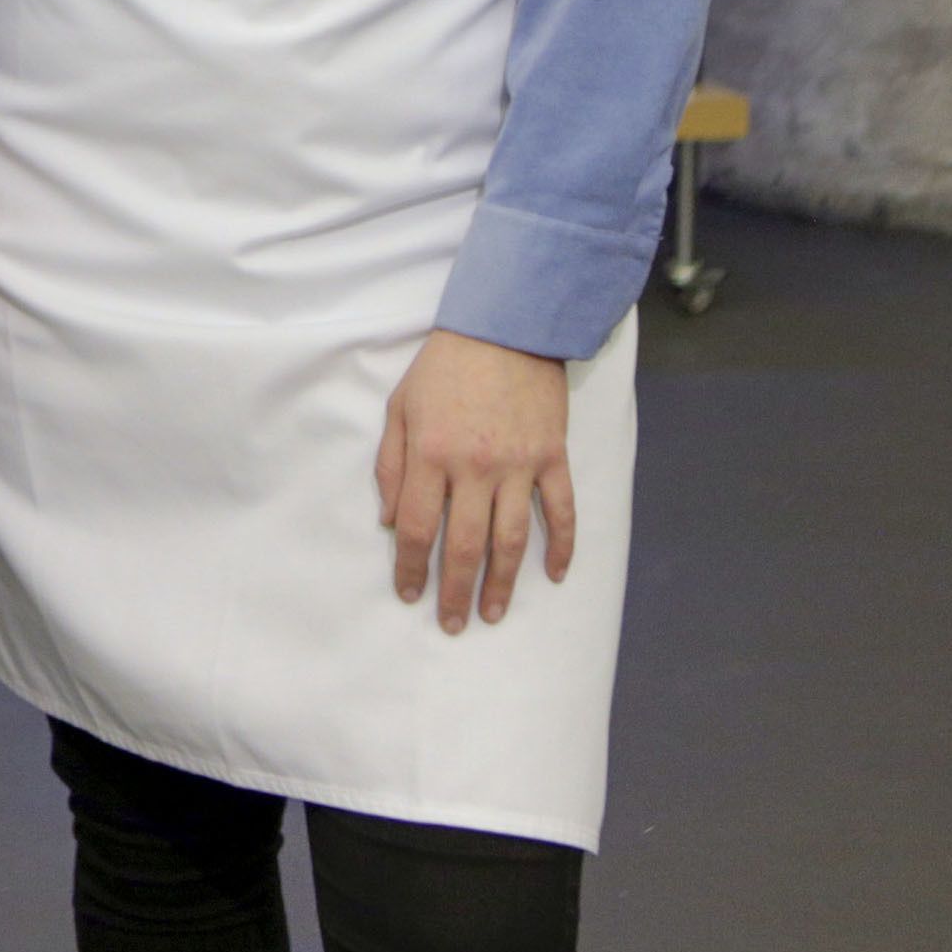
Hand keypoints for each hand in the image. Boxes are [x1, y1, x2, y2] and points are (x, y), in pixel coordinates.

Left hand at [375, 328, 573, 632]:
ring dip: (503, 583)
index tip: (409, 594)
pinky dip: (562, 547)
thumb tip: (388, 521)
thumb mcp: (400, 406)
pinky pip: (561, 512)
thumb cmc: (444, 367)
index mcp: (430, 454)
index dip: (410, 567)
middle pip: (463, 545)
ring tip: (492, 614)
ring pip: (511, 540)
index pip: (416, 527)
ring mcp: (519, 465)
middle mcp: (475, 468)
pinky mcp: (553, 458)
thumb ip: (391, 465)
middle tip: (452, 624)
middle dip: (454, 591)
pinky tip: (554, 576)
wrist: (506, 327)